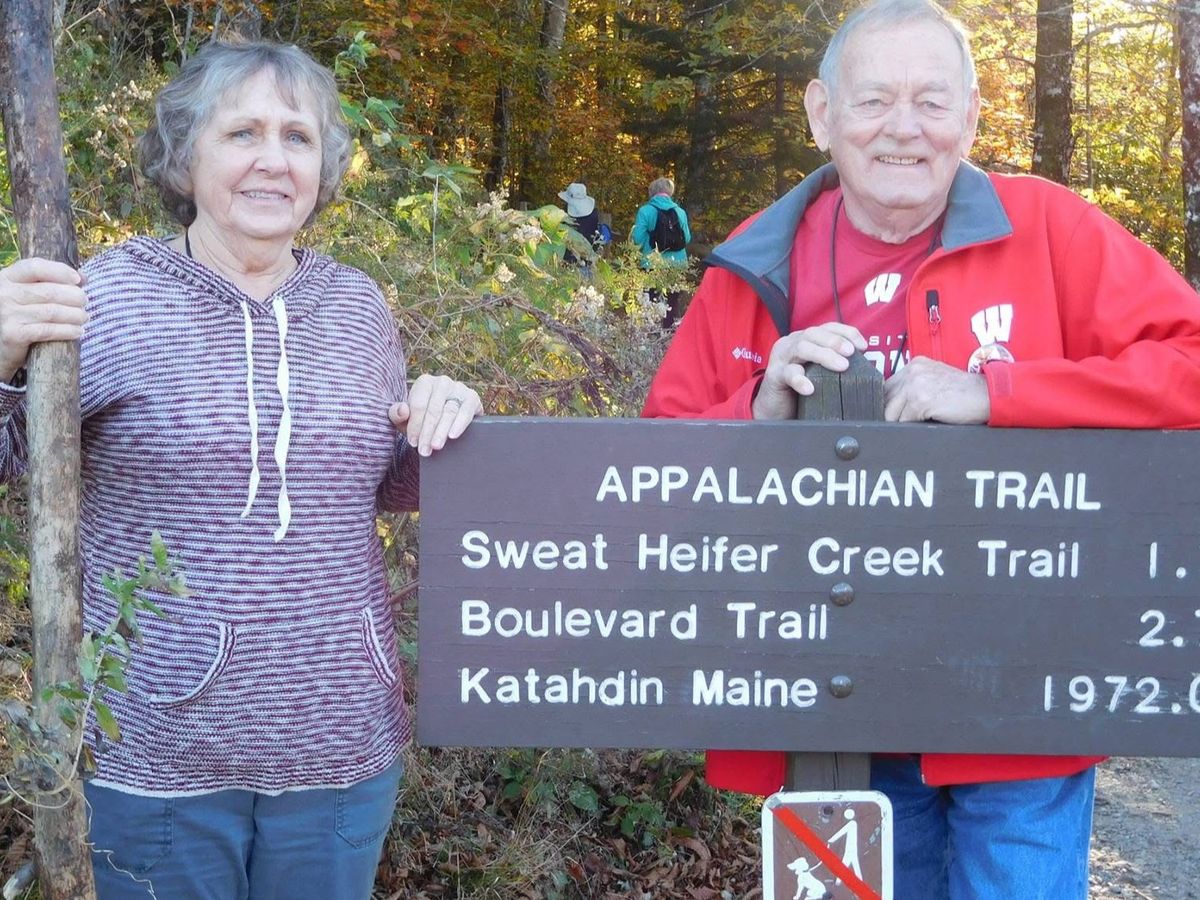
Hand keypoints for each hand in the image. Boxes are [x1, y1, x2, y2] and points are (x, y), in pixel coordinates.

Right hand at [0, 258, 87, 380]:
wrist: (1, 345)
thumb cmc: (20, 315)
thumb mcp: (28, 293)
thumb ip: (51, 282)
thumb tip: (83, 277)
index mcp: (7, 278)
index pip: (35, 267)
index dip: (60, 271)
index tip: (78, 280)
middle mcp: (4, 294)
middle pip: (49, 291)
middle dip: (74, 296)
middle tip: (84, 302)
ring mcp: (7, 314)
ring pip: (52, 312)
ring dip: (75, 315)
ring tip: (83, 317)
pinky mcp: (13, 335)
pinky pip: (48, 330)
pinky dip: (67, 330)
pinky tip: (77, 331)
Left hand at [388, 373, 482, 456]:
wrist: (444, 420)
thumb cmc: (422, 419)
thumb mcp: (405, 418)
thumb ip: (396, 414)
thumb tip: (403, 410)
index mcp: (424, 382)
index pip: (419, 405)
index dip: (415, 425)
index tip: (413, 442)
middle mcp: (442, 382)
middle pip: (434, 409)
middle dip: (428, 432)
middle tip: (424, 450)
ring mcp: (459, 388)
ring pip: (450, 411)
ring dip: (442, 431)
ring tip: (436, 446)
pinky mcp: (472, 397)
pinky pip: (466, 411)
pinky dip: (460, 424)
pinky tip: (453, 435)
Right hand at [752, 322, 866, 418]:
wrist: (773, 409)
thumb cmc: (800, 389)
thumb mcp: (818, 372)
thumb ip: (833, 364)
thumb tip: (865, 364)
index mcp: (804, 340)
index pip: (827, 327)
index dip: (846, 332)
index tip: (863, 346)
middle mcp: (791, 344)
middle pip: (813, 334)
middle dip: (835, 341)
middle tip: (852, 353)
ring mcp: (780, 358)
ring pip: (802, 349)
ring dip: (823, 355)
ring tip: (841, 366)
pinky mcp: (773, 376)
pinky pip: (788, 374)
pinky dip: (800, 380)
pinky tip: (810, 389)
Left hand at [884, 356, 989, 423]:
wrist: (988, 395)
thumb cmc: (965, 392)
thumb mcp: (936, 380)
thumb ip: (914, 386)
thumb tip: (891, 406)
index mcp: (914, 365)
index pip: (886, 388)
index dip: (891, 404)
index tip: (900, 412)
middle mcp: (912, 371)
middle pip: (886, 401)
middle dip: (895, 414)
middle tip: (915, 418)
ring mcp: (915, 385)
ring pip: (891, 414)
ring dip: (904, 422)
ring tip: (925, 419)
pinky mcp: (920, 401)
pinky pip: (904, 422)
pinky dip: (914, 427)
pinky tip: (931, 420)